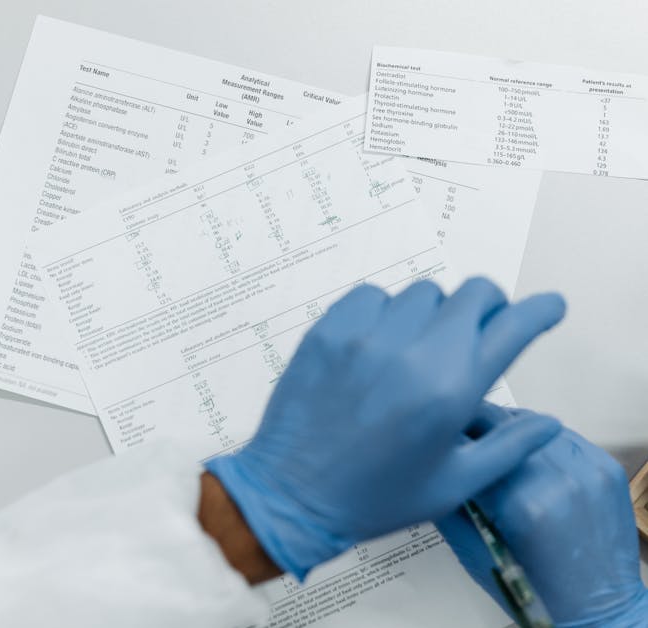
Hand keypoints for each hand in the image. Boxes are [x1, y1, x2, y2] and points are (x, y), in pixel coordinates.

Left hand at [205, 277, 565, 578]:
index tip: (548, 307)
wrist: (292, 495)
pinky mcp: (328, 331)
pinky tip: (379, 341)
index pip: (512, 327)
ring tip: (419, 347)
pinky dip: (384, 309)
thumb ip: (508, 448)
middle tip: (479, 329)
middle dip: (488, 307)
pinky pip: (371, 295)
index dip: (539, 311)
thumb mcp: (453, 484)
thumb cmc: (372, 496)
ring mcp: (366, 337)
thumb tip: (548, 422)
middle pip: (473, 293)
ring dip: (433, 312)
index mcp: (451, 391)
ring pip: (422, 292)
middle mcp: (413, 354)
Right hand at [438, 417, 647, 626]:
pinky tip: (531, 462)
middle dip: (478, 428)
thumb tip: (429, 464)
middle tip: (465, 441)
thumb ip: (448, 504)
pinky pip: (562, 436)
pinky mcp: (605, 468)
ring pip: (532, 423)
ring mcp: (588, 472)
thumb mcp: (474, 552)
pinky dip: (541, 443)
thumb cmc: (539, 591)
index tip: (442, 441)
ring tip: (498, 453)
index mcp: (523, 504)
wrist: (597, 608)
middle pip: (503, 425)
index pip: (474, 446)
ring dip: (509, 431)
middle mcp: (560, 481)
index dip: (451, 439)